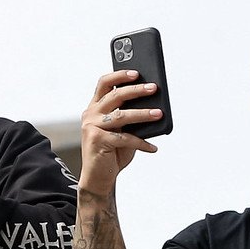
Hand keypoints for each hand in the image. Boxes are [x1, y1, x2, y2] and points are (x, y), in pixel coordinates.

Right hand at [79, 68, 161, 189]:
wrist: (98, 176)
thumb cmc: (111, 151)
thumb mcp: (122, 129)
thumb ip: (128, 116)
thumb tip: (151, 105)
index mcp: (95, 108)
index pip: (104, 84)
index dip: (119, 75)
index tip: (137, 72)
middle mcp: (90, 115)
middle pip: (114, 95)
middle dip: (135, 90)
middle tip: (152, 88)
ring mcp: (92, 127)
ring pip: (121, 115)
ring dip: (142, 114)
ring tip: (158, 113)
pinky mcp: (97, 141)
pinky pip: (125, 138)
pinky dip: (141, 143)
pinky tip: (152, 147)